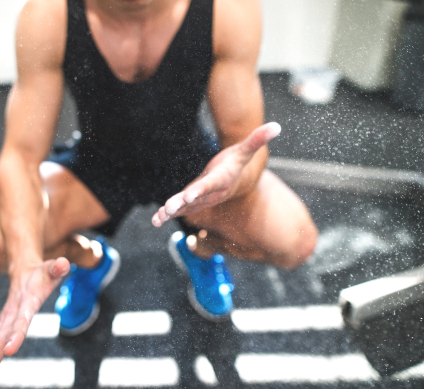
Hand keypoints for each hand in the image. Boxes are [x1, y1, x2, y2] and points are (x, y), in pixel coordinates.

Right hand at [0, 257, 69, 388]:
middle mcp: (9, 316)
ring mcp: (3, 324)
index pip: (20, 321)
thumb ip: (58, 268)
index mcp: (24, 304)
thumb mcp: (51, 270)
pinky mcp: (1, 330)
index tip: (10, 351)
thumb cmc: (41, 274)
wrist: (22, 270)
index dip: (16, 335)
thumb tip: (63, 263)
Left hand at [152, 122, 280, 225]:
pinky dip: (167, 214)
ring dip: (171, 212)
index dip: (199, 190)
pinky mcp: (193, 202)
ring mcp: (201, 200)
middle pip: (194, 199)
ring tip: (158, 218)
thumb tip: (277, 126)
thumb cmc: (237, 163)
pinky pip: (180, 209)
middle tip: (168, 208)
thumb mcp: (245, 150)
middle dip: (181, 204)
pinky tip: (155, 220)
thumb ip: (257, 139)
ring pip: (185, 208)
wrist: (235, 182)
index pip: (210, 185)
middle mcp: (210, 194)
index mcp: (221, 181)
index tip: (188, 196)